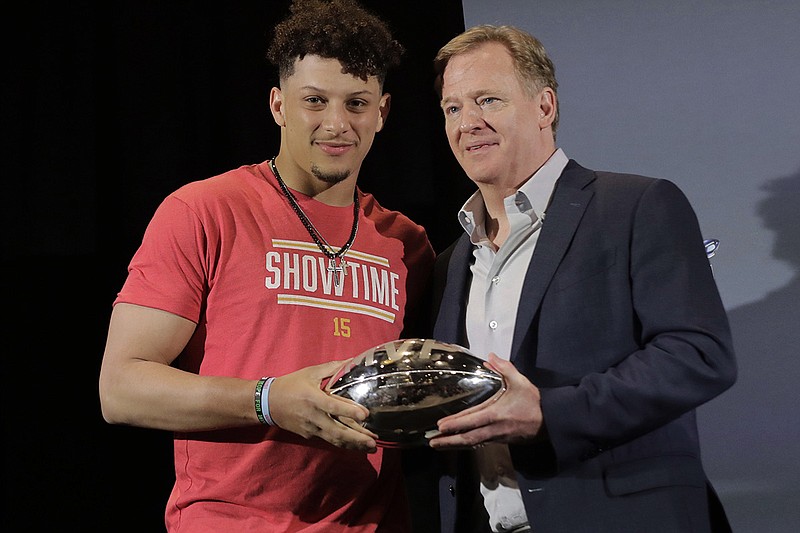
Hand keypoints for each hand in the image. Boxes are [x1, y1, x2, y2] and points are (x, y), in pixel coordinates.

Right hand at [268, 360, 378, 452]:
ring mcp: (311, 428)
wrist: (267, 403)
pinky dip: (342, 442)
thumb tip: (351, 360)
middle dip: (356, 438)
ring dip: (353, 445)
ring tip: (370, 447)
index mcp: (313, 398)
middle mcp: (313, 416)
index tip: (366, 415)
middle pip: (337, 431)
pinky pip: (328, 439)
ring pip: (334, 439)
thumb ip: (332, 368)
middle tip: (373, 443)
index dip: (350, 411)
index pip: (334, 407)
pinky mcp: (309, 435)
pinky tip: (355, 445)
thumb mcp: (310, 373)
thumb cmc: (291, 385)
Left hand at [428, 353, 542, 448]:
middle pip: (468, 437)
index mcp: (496, 414)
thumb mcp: (520, 381)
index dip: (455, 424)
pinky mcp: (501, 440)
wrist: (552, 421)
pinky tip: (458, 442)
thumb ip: (505, 368)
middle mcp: (494, 428)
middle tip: (432, 442)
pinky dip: (467, 443)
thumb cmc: (535, 402)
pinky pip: (480, 443)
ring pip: (473, 443)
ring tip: (439, 444)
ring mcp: (497, 437)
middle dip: (449, 440)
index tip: (440, 426)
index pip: (471, 420)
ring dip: (455, 444)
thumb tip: (490, 357)